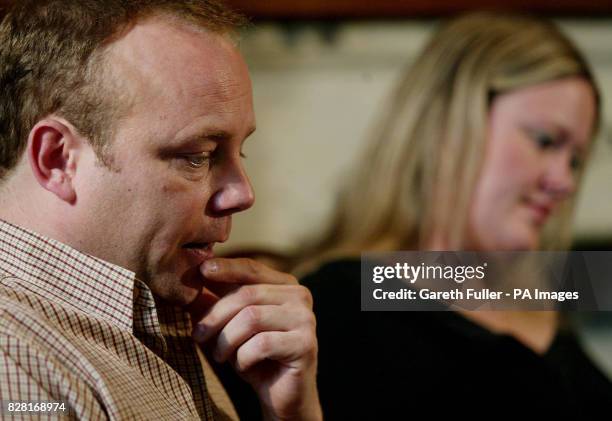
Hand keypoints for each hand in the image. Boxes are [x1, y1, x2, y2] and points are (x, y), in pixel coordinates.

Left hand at [190, 258, 321, 420]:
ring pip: (251, 318)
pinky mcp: (305, 344)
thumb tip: (194, 276)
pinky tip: (243, 366)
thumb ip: (217, 301)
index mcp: (285, 285)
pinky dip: (243, 358)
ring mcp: (306, 319)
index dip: (226, 268)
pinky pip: (261, 344)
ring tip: (220, 356)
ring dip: (226, 340)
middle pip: (246, 294)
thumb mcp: (231, 325)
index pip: (252, 269)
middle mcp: (300, 296)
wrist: (280, 395)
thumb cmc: (255, 355)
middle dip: (215, 316)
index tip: (201, 271)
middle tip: (197, 335)